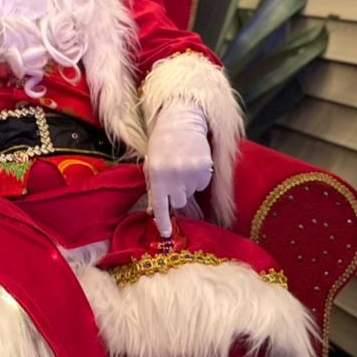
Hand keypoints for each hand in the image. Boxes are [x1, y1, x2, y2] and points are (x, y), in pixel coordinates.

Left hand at [144, 102, 212, 237]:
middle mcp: (174, 175)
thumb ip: (153, 189)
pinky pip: (202, 184)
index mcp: (157, 175)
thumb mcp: (151, 165)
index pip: (160, 205)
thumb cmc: (161, 145)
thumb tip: (152, 212)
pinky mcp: (205, 168)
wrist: (181, 122)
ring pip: (192, 193)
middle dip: (176, 195)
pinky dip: (198, 178)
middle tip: (173, 178)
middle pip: (179, 202)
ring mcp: (191, 172)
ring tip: (182, 166)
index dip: (164, 221)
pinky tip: (193, 163)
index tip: (166, 234)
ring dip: (187, 185)